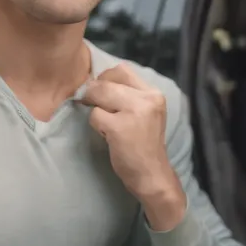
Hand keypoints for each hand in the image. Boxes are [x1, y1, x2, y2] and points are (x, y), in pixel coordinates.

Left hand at [79, 63, 185, 229]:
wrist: (153, 176)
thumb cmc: (145, 144)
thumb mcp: (145, 112)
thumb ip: (128, 94)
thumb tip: (95, 81)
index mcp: (154, 94)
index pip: (122, 70)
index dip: (106, 78)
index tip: (102, 92)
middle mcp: (147, 99)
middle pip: (107, 80)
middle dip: (94, 91)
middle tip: (92, 104)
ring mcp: (134, 113)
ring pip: (99, 95)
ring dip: (96, 109)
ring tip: (106, 124)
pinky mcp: (119, 128)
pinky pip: (95, 116)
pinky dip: (96, 125)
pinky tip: (107, 135)